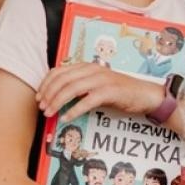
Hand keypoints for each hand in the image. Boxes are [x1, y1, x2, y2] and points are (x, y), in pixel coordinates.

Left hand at [37, 62, 162, 120]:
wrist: (145, 94)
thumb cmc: (120, 92)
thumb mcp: (96, 86)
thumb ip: (80, 88)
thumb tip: (58, 98)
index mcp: (87, 66)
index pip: (59, 71)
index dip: (46, 84)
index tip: (39, 96)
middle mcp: (93, 70)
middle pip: (62, 79)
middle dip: (48, 94)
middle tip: (42, 107)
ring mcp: (102, 80)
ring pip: (71, 89)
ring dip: (57, 102)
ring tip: (50, 113)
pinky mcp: (110, 92)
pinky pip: (87, 101)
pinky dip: (74, 110)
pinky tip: (66, 118)